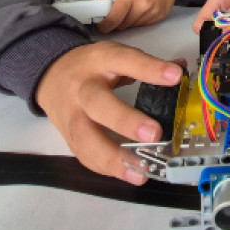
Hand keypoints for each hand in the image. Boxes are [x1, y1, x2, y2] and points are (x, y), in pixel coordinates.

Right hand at [35, 41, 183, 184]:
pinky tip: (127, 174)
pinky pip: (84, 155)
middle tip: (153, 134)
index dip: (149, 69)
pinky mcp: (68, 136)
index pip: (124, 60)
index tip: (174, 77)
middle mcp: (83, 88)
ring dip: (113, 158)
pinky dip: (106, 167)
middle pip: (98, 103)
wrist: (50, 75)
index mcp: (100, 61)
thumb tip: (180, 70)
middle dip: (125, 121)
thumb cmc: (90, 67)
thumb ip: (145, 64)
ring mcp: (72, 114)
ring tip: (140, 171)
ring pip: (85, 138)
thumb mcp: (114, 55)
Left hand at [95, 0, 175, 32]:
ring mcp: (152, 13)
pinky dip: (138, 20)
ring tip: (130, 9)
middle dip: (116, 22)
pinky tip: (140, 9)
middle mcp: (142, 6)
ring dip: (127, 21)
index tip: (101, 26)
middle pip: (122, 25)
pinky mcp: (159, 17)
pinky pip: (143, 24)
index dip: (105, 26)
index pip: (114, 18)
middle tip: (115, 14)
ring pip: (132, 26)